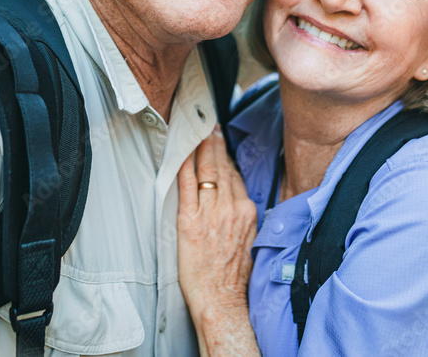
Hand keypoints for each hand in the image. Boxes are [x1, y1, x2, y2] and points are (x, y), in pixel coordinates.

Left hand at [177, 126, 257, 334]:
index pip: (234, 175)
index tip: (219, 142)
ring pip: (205, 171)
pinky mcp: (190, 221)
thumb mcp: (248, 240)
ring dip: (199, 148)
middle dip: (213, 144)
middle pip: (221, 167)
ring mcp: (210, 214)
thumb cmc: (234, 277)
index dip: (225, 156)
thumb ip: (243, 216)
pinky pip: (186, 185)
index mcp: (247, 211)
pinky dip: (183, 165)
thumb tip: (234, 199)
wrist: (223, 302)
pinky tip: (179, 152)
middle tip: (207, 125)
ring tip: (195, 131)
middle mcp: (231, 208)